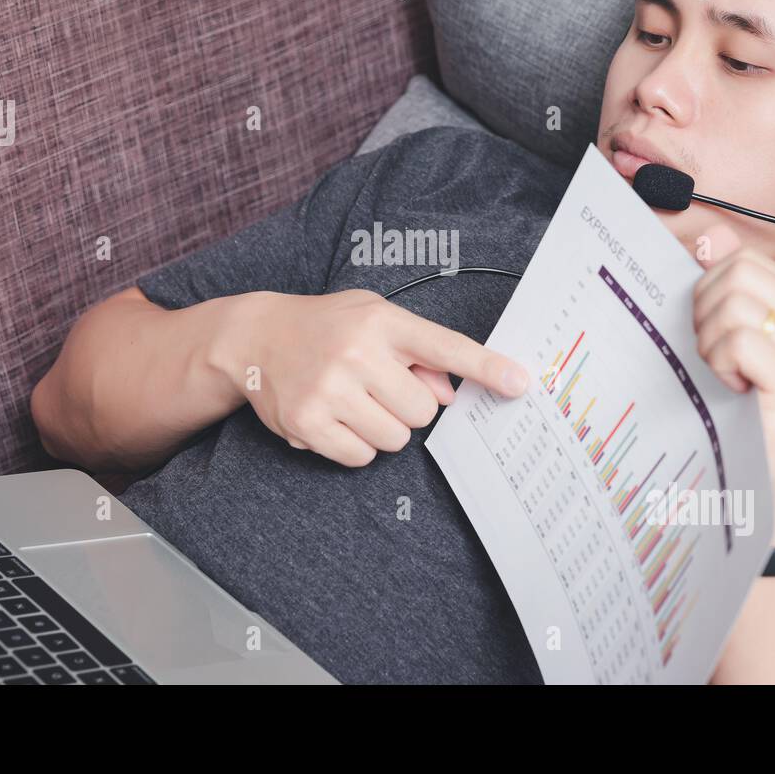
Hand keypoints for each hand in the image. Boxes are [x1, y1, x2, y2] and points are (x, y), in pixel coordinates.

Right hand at [219, 289, 528, 466]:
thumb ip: (419, 351)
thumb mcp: (373, 317)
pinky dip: (356, 446)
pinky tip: (337, 420)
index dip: (487, 368)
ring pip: (395, 438)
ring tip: (356, 402)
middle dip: (410, 407)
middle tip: (381, 388)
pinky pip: (361, 457)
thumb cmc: (327, 326)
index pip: (446, 347)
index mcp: (382, 322)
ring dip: (384, 429)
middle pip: (423, 410)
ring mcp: (330, 390)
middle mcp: (357, 354)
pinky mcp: (308, 423)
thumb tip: (452, 394)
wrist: (255, 337)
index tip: (520, 384)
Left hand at [691, 223, 774, 543]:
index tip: (714, 335)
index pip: (746, 262)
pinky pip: (740, 341)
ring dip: (710, 344)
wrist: (760, 482)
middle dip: (706, 313)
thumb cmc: (740, 410)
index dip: (710, 293)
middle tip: (715, 357)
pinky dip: (720, 365)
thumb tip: (710, 235)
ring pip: (735, 306)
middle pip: (738, 274)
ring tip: (727, 376)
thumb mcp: (730, 341)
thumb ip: (726, 289)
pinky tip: (734, 390)